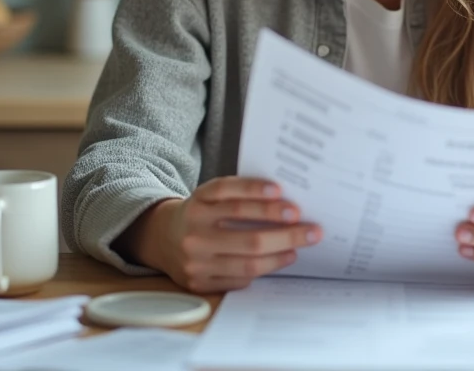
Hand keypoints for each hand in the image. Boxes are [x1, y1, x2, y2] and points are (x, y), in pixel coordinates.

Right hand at [123, 177, 321, 293]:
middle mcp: (194, 231)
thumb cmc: (201, 214)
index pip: (227, 193)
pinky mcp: (198, 282)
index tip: (282, 192)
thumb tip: (285, 203)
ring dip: (280, 255)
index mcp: (198, 203)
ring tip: (299, 247)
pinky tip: (280, 260)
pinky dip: (263, 270)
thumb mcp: (211, 197)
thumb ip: (239, 195)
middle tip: (312, 229)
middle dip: (286, 233)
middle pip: (249, 236)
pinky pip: (238, 279)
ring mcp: (195, 260)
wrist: (162, 238)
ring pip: (247, 262)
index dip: (255, 191)